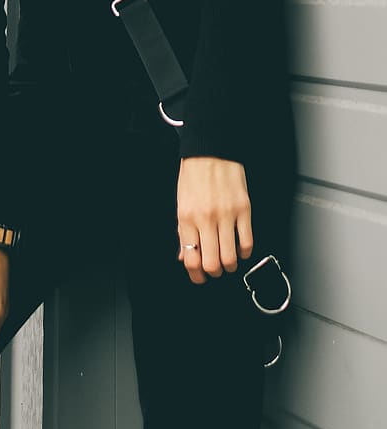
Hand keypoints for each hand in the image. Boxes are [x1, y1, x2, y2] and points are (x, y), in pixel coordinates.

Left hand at [177, 156, 252, 284]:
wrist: (211, 151)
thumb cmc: (194, 175)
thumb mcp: (181, 202)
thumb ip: (182, 231)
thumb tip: (185, 255)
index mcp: (187, 217)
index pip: (191, 258)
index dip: (196, 275)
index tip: (199, 277)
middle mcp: (206, 218)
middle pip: (212, 263)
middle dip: (213, 273)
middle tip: (214, 270)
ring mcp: (227, 215)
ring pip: (231, 258)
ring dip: (229, 266)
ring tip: (227, 261)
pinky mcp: (244, 210)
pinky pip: (247, 242)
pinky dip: (245, 253)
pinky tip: (240, 249)